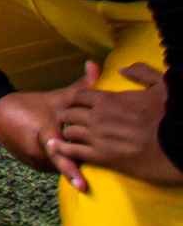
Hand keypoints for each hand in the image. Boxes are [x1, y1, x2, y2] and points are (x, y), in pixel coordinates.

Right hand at [0, 88, 88, 188]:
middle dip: (79, 162)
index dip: (72, 172)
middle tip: (95, 166)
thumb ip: (82, 85)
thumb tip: (97, 65)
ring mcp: (33, 161)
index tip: (83, 187)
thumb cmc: (29, 103)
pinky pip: (51, 165)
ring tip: (80, 153)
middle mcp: (38, 153)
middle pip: (65, 162)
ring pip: (58, 165)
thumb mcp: (58, 96)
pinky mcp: (31, 164)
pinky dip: (58, 160)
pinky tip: (64, 152)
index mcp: (44, 136)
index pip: (61, 156)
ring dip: (69, 160)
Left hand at [48, 62, 182, 186]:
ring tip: (66, 134)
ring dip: (67, 132)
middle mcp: (99, 117)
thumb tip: (123, 68)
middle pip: (69, 112)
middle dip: (68, 115)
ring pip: (69, 131)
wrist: (179, 147)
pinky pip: (73, 152)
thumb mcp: (162, 86)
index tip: (75, 104)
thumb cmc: (172, 116)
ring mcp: (98, 137)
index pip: (79, 95)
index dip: (76, 99)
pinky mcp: (102, 157)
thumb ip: (141, 73)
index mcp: (109, 99)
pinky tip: (55, 147)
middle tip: (69, 120)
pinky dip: (63, 149)